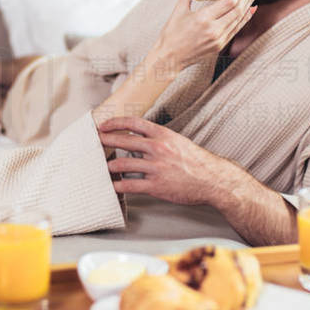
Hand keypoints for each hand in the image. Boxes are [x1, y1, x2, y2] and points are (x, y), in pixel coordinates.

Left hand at [97, 116, 246, 205]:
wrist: (213, 180)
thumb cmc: (197, 162)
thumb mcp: (179, 142)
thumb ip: (160, 139)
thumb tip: (141, 139)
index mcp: (163, 135)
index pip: (133, 123)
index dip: (115, 123)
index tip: (104, 125)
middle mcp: (158, 148)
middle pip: (123, 141)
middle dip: (105, 140)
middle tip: (95, 141)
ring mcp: (156, 167)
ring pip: (122, 163)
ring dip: (110, 165)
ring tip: (104, 166)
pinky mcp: (156, 186)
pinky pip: (130, 185)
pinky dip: (118, 185)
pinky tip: (112, 186)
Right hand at [150, 0, 260, 71]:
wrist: (169, 58)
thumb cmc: (171, 34)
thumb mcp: (178, 10)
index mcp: (203, 18)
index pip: (230, 1)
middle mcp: (214, 30)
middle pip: (239, 9)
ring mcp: (219, 39)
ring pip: (240, 19)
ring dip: (249, 4)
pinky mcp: (220, 46)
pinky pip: (237, 29)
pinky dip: (245, 18)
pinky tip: (251, 8)